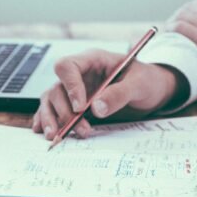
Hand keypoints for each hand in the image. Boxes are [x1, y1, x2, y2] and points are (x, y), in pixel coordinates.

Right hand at [33, 49, 188, 138]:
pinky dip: (46, 120)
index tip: (80, 107)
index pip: (67, 66)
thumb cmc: (147, 81)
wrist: (153, 91)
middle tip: (81, 129)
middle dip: (64, 111)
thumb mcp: (139, 84)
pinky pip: (53, 109)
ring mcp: (75, 89)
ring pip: (51, 100)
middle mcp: (79, 74)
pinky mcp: (74, 104)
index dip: (70, 87)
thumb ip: (119, 94)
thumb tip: (96, 108)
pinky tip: (44, 131)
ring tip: (56, 137)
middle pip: (57, 88)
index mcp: (93, 60)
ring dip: (52, 119)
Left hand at [168, 0, 196, 71]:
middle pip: (192, 6)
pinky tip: (167, 36)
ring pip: (184, 14)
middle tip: (172, 25)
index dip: (194, 6)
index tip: (188, 15)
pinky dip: (170, 30)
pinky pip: (180, 28)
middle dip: (179, 14)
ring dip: (173, 21)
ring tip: (167, 31)